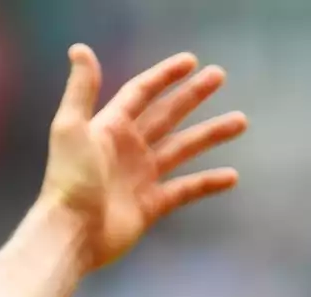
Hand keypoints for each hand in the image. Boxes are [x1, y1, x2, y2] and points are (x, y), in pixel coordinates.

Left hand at [40, 45, 246, 270]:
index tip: (191, 61)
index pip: (140, 93)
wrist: (71, 233)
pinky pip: (185, 190)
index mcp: (109, 128)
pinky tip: (232, 176)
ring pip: (181, 149)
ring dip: (210, 134)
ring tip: (241, 121)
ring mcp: (140, 178)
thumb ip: (81, 89)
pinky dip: (208, 183)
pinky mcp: (150, 206)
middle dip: (192, 96)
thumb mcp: (71, 128)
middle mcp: (126, 150)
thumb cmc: (70, 179)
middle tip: (219, 76)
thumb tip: (80, 49)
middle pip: (166, 115)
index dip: (164, 76)